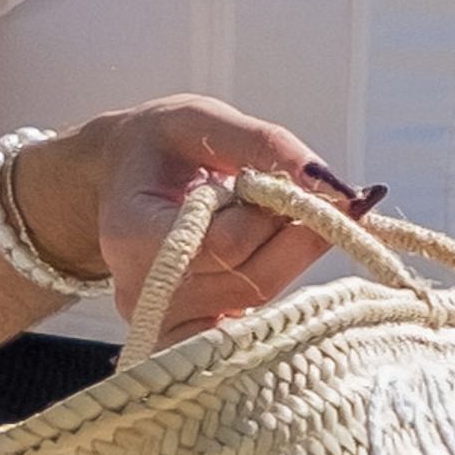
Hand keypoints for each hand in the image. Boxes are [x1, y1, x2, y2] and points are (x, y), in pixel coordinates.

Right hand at [22, 100, 375, 347]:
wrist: (121, 178)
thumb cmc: (158, 145)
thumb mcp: (200, 120)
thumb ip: (264, 143)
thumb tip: (333, 185)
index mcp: (132, 233)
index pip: (224, 243)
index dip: (273, 214)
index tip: (298, 181)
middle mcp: (143, 289)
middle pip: (250, 279)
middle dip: (296, 235)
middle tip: (319, 198)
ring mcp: (164, 320)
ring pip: (259, 300)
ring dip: (293, 254)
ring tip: (289, 212)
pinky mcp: (188, 334)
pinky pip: (252, 325)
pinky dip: (281, 282)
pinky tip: (287, 246)